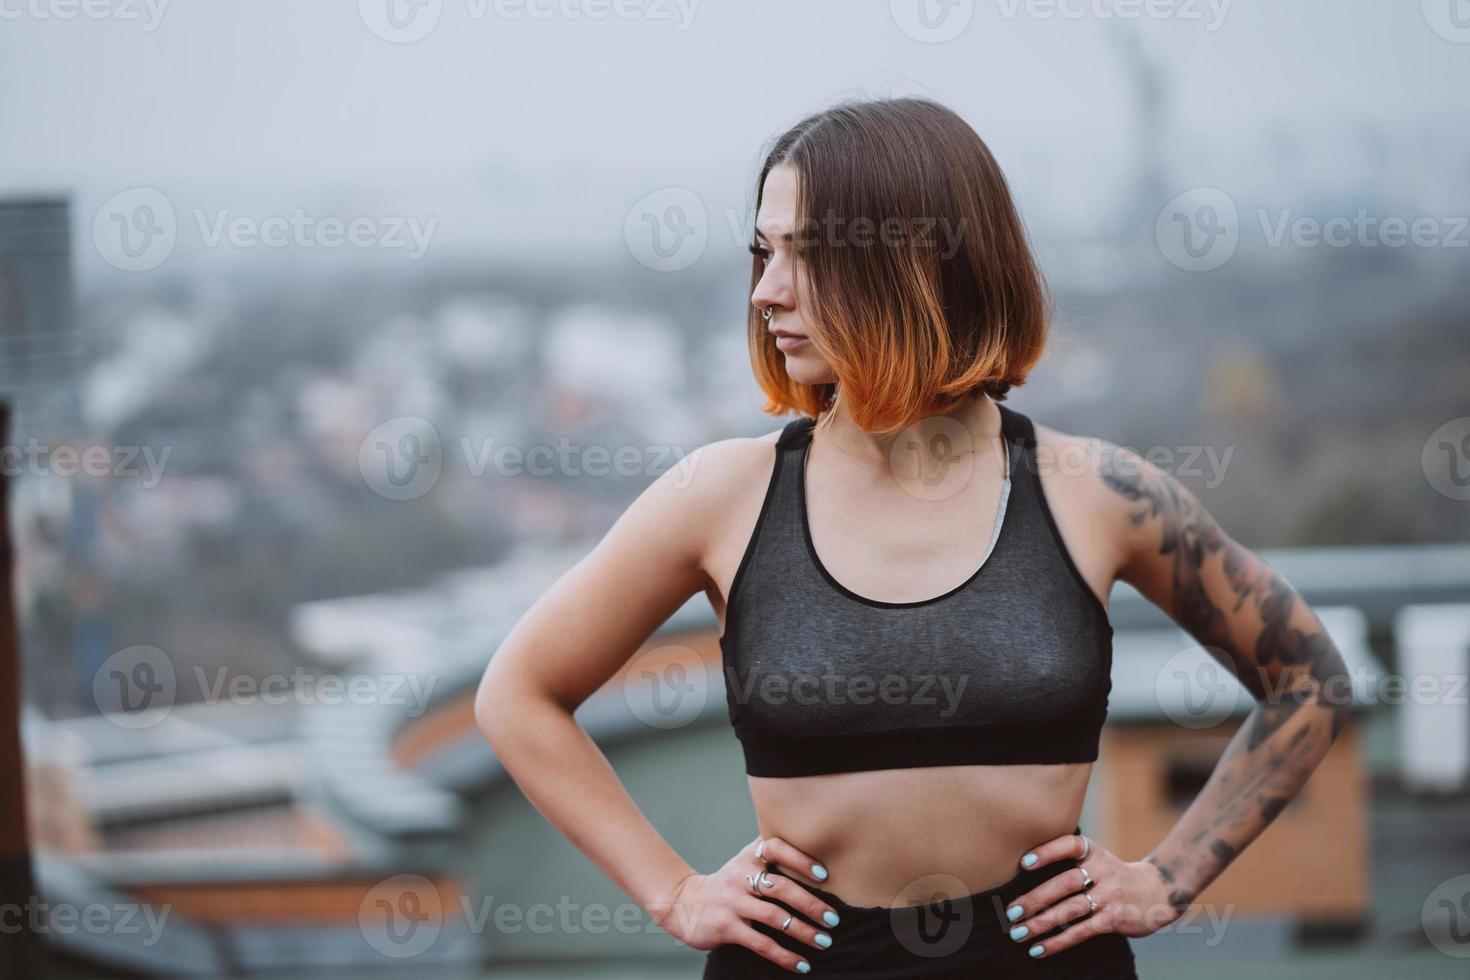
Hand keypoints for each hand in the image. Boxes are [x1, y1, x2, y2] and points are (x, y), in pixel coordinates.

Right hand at [652, 834, 840, 973]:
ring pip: (775, 917)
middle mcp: (740, 876)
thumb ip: (773, 855)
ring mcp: (732, 902)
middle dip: (811, 904)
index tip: (823, 875)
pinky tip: (801, 964)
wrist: (685, 903)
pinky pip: (761, 943)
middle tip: (833, 919)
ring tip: (824, 942)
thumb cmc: (730, 883)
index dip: (800, 858)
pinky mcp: (726, 927)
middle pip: (781, 887)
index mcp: (749, 857)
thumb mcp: (746, 862)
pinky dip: (784, 955)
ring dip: (803, 932)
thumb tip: (822, 857)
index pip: (775, 847)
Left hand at [1001, 830, 1179, 959]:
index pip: (1069, 845)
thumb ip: (1070, 862)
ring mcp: (1110, 896)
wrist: (1158, 892)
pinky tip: (1039, 949)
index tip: (1024, 863)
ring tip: (1018, 933)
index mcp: (1094, 852)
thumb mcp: (1097, 859)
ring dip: (1041, 923)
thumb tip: (1023, 872)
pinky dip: (1058, 941)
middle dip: (1035, 899)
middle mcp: (1103, 871)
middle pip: (1065, 883)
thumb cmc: (1113, 875)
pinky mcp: (1114, 919)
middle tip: (1011, 912)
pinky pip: (1081, 931)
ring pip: (1070, 910)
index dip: (1047, 852)